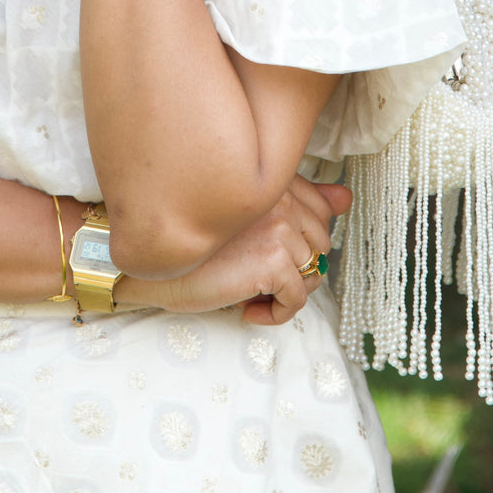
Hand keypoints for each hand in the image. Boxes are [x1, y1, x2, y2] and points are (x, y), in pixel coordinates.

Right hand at [134, 176, 350, 326]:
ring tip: (248, 291)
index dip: (300, 242)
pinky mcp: (272, 259)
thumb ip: (300, 202)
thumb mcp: (247, 218)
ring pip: (311, 274)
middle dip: (296, 267)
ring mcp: (278, 226)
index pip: (320, 213)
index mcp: (274, 179)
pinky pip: (295, 299)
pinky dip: (276, 313)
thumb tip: (346, 198)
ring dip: (284, 292)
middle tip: (256, 275)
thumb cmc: (193, 240)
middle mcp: (280, 196)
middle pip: (321, 244)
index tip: (268, 254)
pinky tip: (246, 310)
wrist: (146, 263)